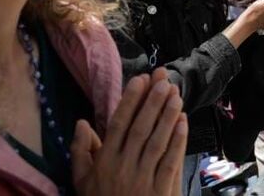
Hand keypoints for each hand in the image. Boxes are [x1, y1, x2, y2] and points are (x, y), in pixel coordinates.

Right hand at [72, 69, 187, 195]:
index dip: (130, 100)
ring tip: (176, 95)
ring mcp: (142, 179)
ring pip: (156, 141)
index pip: (118, 124)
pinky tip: (183, 123)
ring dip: (167, 116)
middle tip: (163, 80)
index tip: (140, 79)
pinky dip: (177, 141)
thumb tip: (80, 122)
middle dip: (152, 102)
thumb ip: (80, 152)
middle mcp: (123, 167)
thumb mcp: (82, 181)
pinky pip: (170, 162)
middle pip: (140, 128)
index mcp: (104, 161)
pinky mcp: (159, 191)